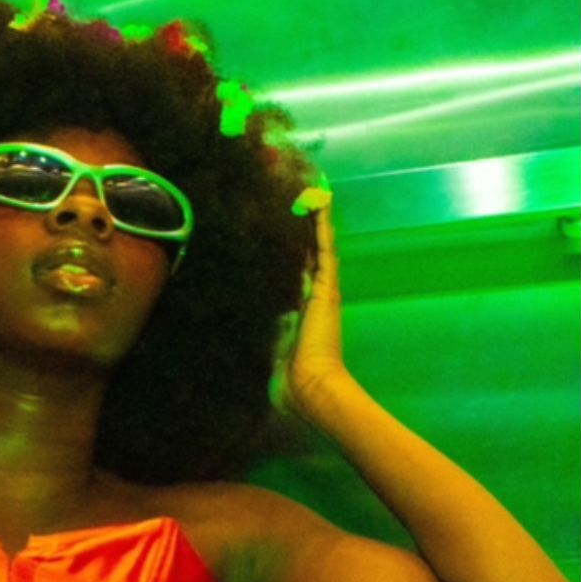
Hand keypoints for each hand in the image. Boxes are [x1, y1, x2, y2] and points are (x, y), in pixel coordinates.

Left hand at [269, 199, 347, 416]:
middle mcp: (315, 298)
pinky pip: (325, 250)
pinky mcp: (327, 289)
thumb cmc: (290, 383)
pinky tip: (321, 202)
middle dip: (306, 230)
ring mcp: (323, 292)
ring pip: (319, 247)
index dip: (294, 255)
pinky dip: (323, 226)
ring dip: (317, 220)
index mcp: (302, 313)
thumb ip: (267, 342)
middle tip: (303, 202)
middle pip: (310, 256)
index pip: (297, 276)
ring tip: (314, 192)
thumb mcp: (272, 356)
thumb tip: (253, 334)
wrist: (310, 389)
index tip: (288, 235)